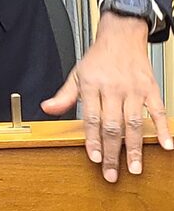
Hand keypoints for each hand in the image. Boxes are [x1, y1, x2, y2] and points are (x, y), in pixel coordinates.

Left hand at [41, 11, 172, 181]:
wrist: (121, 37)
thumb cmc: (98, 58)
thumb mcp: (77, 74)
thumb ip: (64, 96)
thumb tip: (47, 109)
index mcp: (92, 85)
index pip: (91, 119)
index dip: (93, 140)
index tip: (94, 159)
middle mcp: (113, 88)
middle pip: (112, 126)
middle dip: (112, 152)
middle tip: (111, 174)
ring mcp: (133, 89)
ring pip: (134, 123)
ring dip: (135, 148)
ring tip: (135, 168)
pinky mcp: (150, 88)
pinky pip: (158, 111)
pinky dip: (163, 129)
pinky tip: (165, 145)